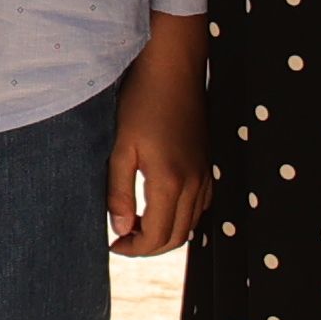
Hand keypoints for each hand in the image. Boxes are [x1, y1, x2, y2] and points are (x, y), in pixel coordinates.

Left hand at [107, 16, 210, 257]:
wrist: (173, 70)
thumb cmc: (141, 103)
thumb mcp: (121, 147)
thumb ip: (119, 192)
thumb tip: (122, 229)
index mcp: (170, 182)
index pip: (157, 237)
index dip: (134, 249)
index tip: (112, 244)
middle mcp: (194, 184)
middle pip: (177, 237)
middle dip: (149, 247)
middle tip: (122, 239)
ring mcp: (205, 175)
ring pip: (191, 225)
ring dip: (165, 233)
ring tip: (136, 225)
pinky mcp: (207, 165)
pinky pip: (200, 207)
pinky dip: (180, 218)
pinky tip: (158, 207)